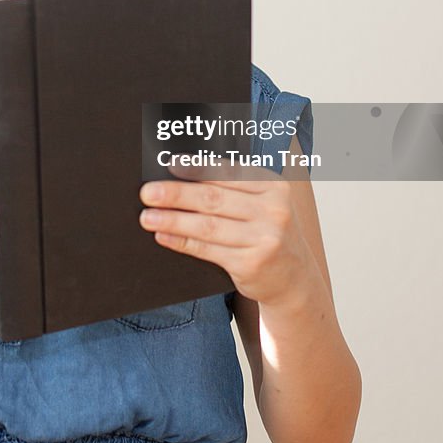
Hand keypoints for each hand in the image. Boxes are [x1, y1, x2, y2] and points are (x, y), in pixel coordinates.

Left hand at [138, 168, 314, 306]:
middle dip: (176, 194)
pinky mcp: (252, 264)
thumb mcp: (261, 204)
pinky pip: (208, 250)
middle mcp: (273, 210)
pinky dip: (181, 241)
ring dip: (173, 220)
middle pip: (213, 198)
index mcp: (273, 186)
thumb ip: (231, 189)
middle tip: (148, 192)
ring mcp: (264, 239)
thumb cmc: (266, 231)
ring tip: (147, 216)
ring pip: (207, 225)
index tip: (169, 164)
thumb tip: (179, 176)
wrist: (294, 278)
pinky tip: (163, 235)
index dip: (196, 167)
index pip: (228, 171)